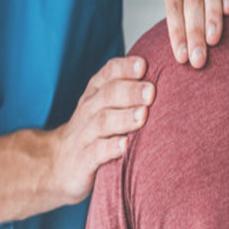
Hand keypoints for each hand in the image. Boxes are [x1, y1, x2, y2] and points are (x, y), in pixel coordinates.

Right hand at [51, 56, 154, 203]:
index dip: (125, 67)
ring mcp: (85, 135)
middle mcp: (89, 110)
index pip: (109, 73)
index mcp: (96, 93)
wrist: (58, 164)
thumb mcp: (104, 106)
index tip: (144, 65)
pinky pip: (96, 152)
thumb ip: (129, 91)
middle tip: (151, 91)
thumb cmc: (93, 131)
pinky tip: (125, 146)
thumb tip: (171, 76)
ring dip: (124, 118)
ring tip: (143, 116)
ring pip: (103, 122)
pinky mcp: (83, 160)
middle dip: (130, 91)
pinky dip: (111, 148)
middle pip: (108, 95)